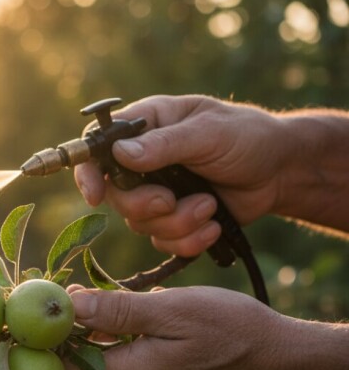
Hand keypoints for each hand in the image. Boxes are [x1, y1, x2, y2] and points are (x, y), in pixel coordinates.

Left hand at [64, 285, 294, 369]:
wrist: (285, 362)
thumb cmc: (234, 330)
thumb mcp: (174, 309)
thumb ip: (118, 310)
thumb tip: (67, 305)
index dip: (43, 341)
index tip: (35, 308)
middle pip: (82, 366)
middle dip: (69, 330)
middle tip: (66, 290)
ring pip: (105, 363)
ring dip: (97, 331)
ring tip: (98, 294)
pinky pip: (128, 366)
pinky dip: (120, 340)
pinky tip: (130, 313)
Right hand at [74, 95, 290, 256]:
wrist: (281, 172)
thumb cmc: (247, 137)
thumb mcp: (209, 133)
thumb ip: (165, 144)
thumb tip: (120, 154)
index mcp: (144, 127)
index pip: (96, 148)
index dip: (88, 173)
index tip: (95, 195)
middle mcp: (142, 161)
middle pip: (115, 196)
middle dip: (145, 205)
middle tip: (171, 200)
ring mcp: (156, 192)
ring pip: (140, 223)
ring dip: (178, 222)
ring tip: (210, 206)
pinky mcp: (173, 220)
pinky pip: (163, 242)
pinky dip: (189, 239)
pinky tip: (213, 225)